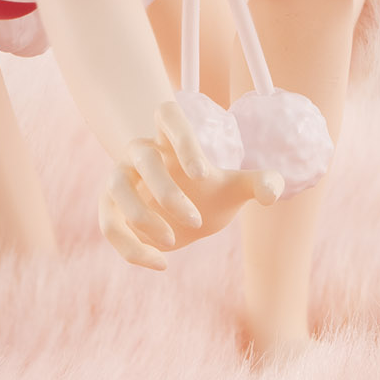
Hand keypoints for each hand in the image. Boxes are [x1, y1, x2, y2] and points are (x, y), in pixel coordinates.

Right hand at [97, 100, 284, 270]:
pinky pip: (108, 224)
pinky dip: (129, 247)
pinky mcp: (110, 209)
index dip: (182, 139)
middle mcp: (140, 153)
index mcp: (170, 138)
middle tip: (196, 221)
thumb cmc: (210, 194)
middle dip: (166, 189)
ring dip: (141, 216)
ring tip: (172, 243)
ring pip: (116, 187)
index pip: (168, 115)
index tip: (203, 174)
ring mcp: (120, 179)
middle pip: (142, 154)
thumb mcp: (237, 189)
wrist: (182, 216)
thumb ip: (260, 183)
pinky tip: (161, 264)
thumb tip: (271, 193)